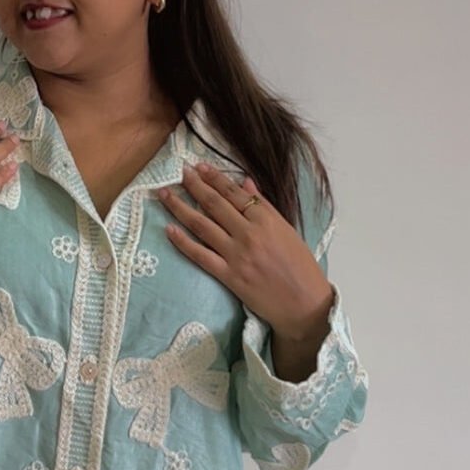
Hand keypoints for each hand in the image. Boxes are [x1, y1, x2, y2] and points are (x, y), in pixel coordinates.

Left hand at [158, 162, 333, 342]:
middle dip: (194, 185)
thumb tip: (245, 182)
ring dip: (180, 208)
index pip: (234, 192)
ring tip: (164, 194)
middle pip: (214, 204)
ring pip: (202, 225)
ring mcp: (237, 254)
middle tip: (179, 173)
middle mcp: (249, 233)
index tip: (199, 167)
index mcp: (266, 219)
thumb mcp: (286, 230)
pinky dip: (183, 242)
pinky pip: (200, 255)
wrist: (304, 302)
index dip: (214, 178)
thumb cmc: (299, 266)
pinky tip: (169, 230)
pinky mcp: (229, 275)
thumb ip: (264, 206)